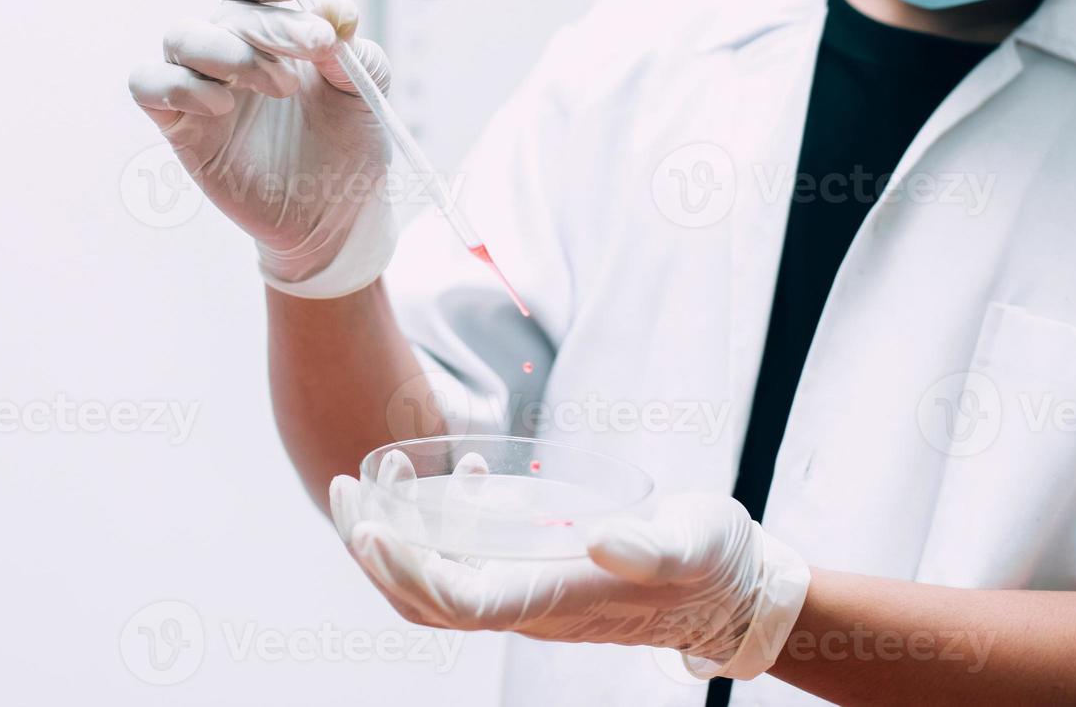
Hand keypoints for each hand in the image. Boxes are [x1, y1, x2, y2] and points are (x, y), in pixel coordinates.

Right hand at [128, 0, 396, 297]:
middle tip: (318, 46)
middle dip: (274, 24)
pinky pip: (148, 84)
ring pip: (180, 36)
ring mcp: (202, 88)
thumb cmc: (347, 147)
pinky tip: (222, 106)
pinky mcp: (181, 128)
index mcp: (270, 35)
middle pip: (228, 11)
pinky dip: (178, 84)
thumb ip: (355, 53)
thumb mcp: (365, 94)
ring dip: (228, 49)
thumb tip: (338, 10)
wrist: (338, 216)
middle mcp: (229, 52)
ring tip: (280, 86)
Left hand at [328, 452, 811, 680]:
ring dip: (396, 534)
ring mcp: (531, 588)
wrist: (733, 590)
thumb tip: (599, 542)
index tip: (369, 531)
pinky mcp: (540, 569)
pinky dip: (449, 520)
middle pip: (426, 597)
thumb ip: (648, 548)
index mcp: (555, 601)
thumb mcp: (691, 546)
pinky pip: (474, 557)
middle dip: (374, 550)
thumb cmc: (713, 565)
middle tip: (342, 489)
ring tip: (373, 477)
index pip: (458, 601)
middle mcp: (530, 603)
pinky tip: (464, 473)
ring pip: (439, 577)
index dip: (407, 571)